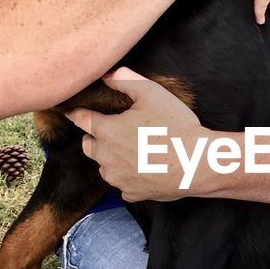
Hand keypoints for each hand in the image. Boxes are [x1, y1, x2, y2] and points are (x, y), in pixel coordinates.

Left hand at [68, 67, 205, 201]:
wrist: (197, 164)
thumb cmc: (175, 127)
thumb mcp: (152, 93)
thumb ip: (125, 80)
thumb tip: (107, 75)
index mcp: (107, 131)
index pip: (81, 119)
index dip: (77, 113)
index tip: (72, 112)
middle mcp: (106, 157)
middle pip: (87, 145)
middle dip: (93, 137)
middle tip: (110, 131)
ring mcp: (118, 178)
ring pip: (104, 166)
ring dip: (110, 158)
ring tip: (131, 150)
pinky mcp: (131, 193)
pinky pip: (122, 185)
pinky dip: (128, 177)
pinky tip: (143, 170)